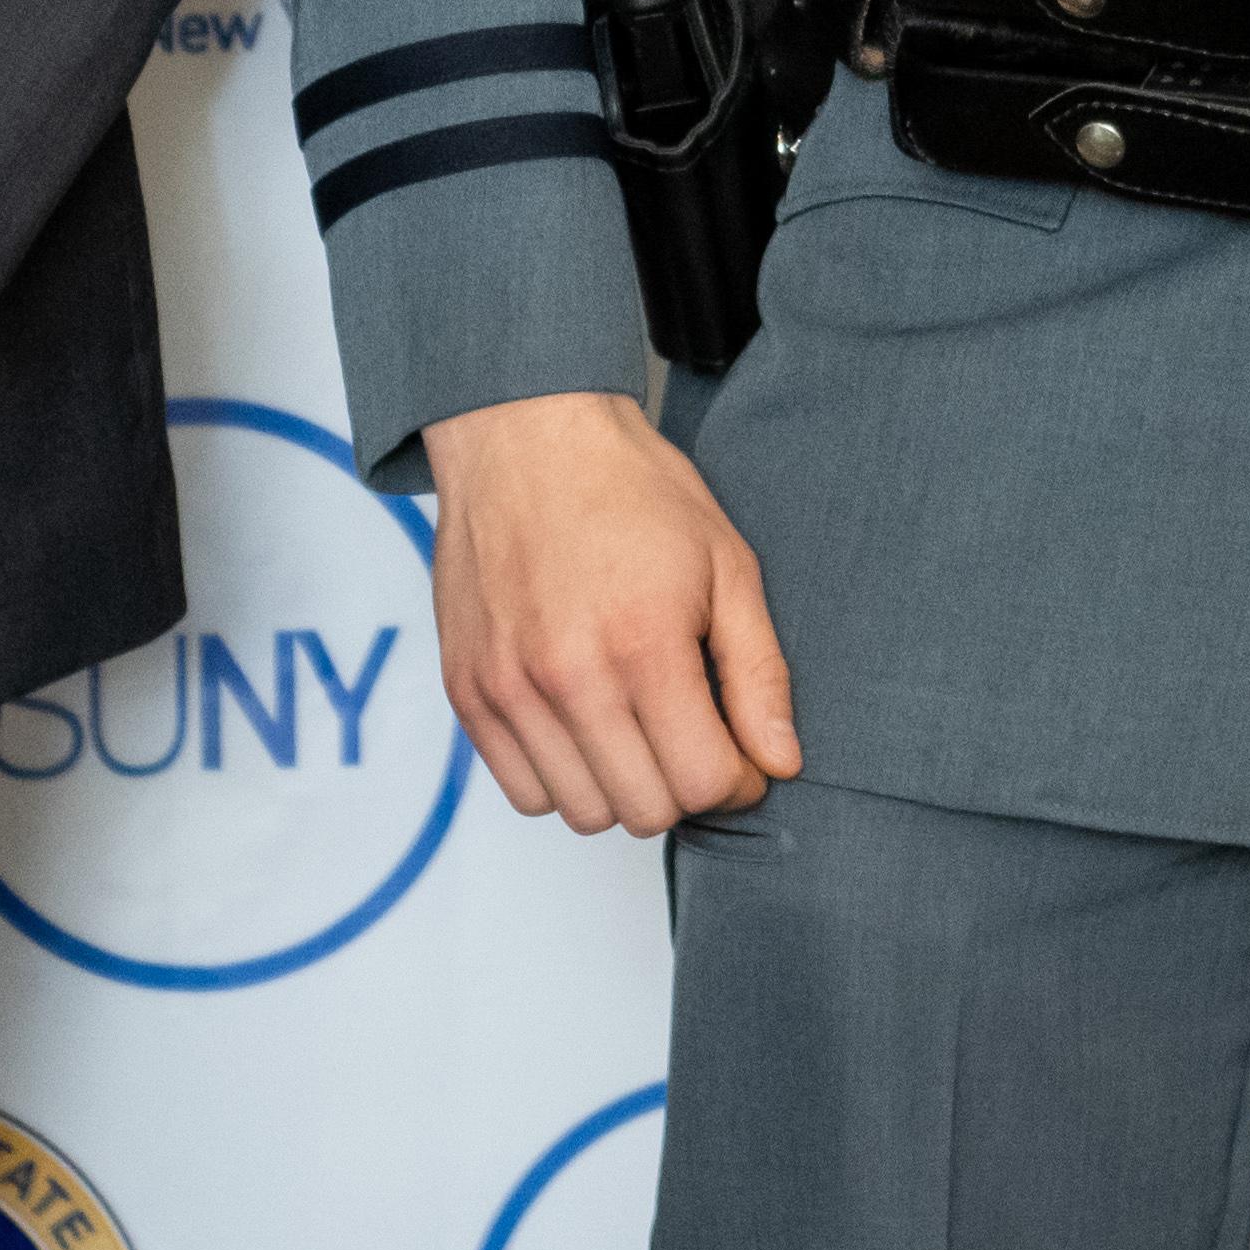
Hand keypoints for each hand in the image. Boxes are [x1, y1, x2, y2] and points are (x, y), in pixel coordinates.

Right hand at [424, 390, 799, 834]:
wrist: (525, 436)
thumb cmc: (632, 490)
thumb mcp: (727, 563)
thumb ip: (758, 673)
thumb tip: (780, 762)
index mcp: (644, 643)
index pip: (702, 783)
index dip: (739, 781)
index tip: (743, 756)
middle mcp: (569, 677)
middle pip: (645, 810)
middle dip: (687, 787)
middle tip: (695, 739)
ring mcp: (509, 689)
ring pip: (582, 813)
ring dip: (624, 789)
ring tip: (639, 729)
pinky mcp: (468, 691)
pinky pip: (522, 791)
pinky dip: (563, 779)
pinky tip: (587, 727)